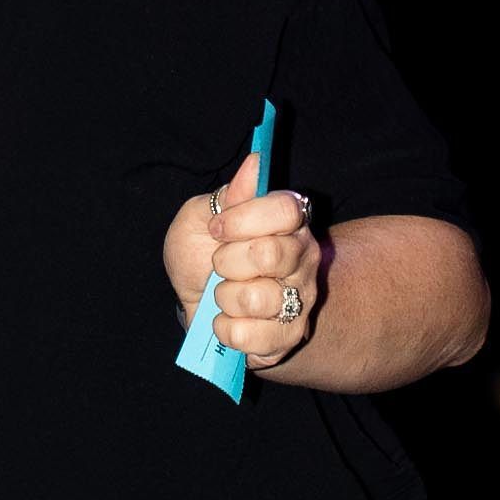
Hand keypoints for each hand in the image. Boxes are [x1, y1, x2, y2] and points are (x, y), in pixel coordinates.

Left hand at [164, 154, 319, 370]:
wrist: (196, 304)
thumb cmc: (200, 256)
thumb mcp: (199, 218)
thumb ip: (227, 196)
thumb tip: (256, 163)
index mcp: (287, 221)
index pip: (285, 209)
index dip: (243, 220)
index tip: (217, 229)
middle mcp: (303, 257)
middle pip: (270, 255)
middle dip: (227, 261)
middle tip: (219, 265)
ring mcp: (300, 298)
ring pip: (257, 298)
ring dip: (225, 298)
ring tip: (224, 295)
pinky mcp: (288, 336)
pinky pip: (249, 335)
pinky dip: (225, 329)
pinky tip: (226, 321)